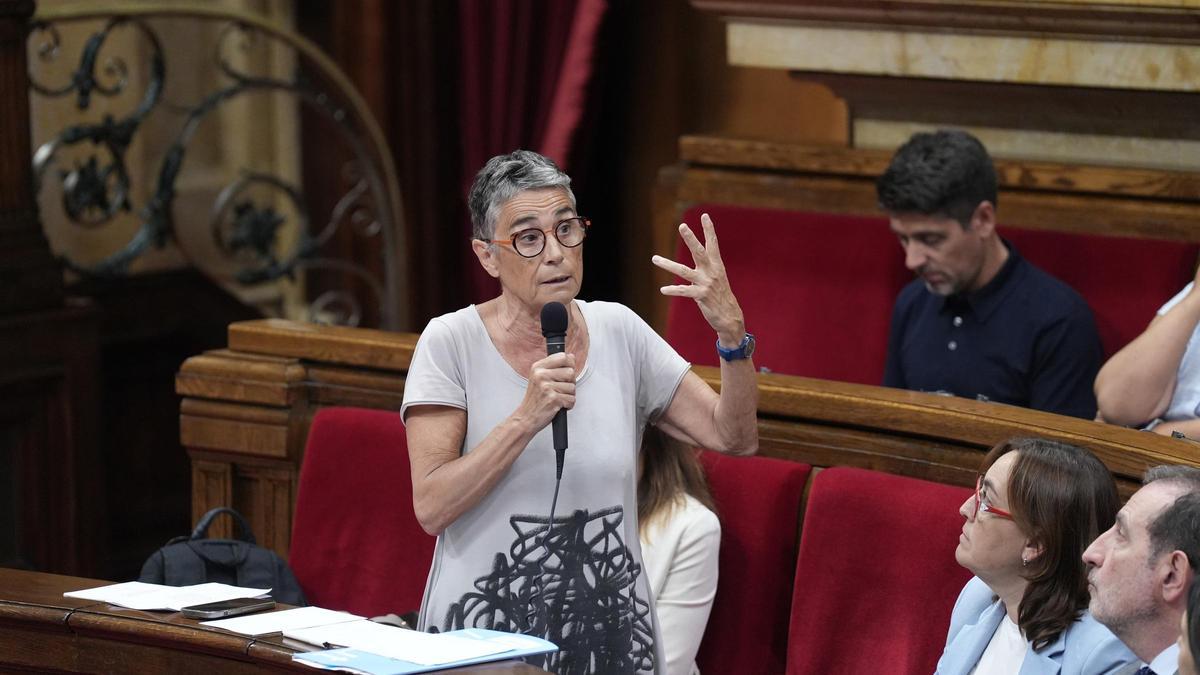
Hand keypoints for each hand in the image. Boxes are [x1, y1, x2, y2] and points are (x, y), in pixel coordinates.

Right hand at [516, 352, 575, 431]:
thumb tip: (572, 357)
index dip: (569, 365)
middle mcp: (541, 375)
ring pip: (572, 387)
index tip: (565, 372)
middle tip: (559, 389)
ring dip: (568, 395)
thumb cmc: (535, 399)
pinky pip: (572, 399)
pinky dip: (568, 405)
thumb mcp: (539, 377)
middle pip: (571, 372)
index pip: (563, 357)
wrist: (526, 417)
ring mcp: (546, 387)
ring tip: (557, 398)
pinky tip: (558, 405)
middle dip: (570, 383)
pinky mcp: (553, 399)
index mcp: (538, 367)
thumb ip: (555, 366)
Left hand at [652, 213, 745, 345]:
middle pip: (699, 252)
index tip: (705, 215)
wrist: (731, 318)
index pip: (713, 244)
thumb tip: (700, 259)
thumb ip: (708, 268)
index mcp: (717, 266)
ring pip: (684, 271)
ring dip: (668, 264)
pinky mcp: (701, 296)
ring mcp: (706, 284)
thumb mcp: (718, 280)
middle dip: (690, 238)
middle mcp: (712, 272)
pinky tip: (663, 289)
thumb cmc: (722, 298)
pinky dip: (673, 289)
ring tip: (654, 259)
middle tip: (682, 225)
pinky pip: (683, 291)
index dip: (709, 230)